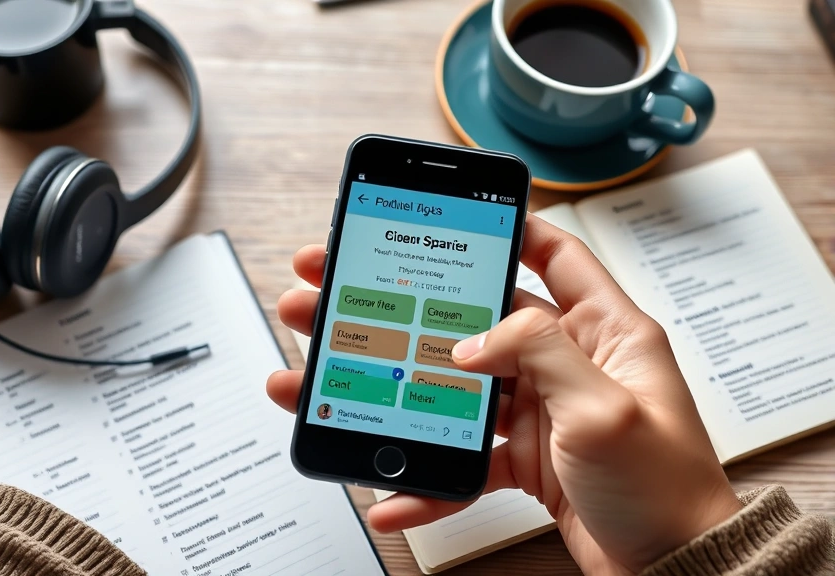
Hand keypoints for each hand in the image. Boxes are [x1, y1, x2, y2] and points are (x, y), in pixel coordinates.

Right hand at [267, 214, 741, 574]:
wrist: (675, 568)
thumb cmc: (666, 489)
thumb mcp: (605, 407)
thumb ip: (539, 353)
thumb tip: (474, 337)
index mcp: (605, 331)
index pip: (556, 257)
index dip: (511, 228)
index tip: (456, 216)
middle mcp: (569, 363)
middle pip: (478, 318)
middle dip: (411, 306)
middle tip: (351, 291)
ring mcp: (542, 410)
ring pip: (457, 384)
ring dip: (401, 382)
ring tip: (338, 372)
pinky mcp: (524, 456)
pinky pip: (463, 454)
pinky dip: (428, 472)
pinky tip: (395, 485)